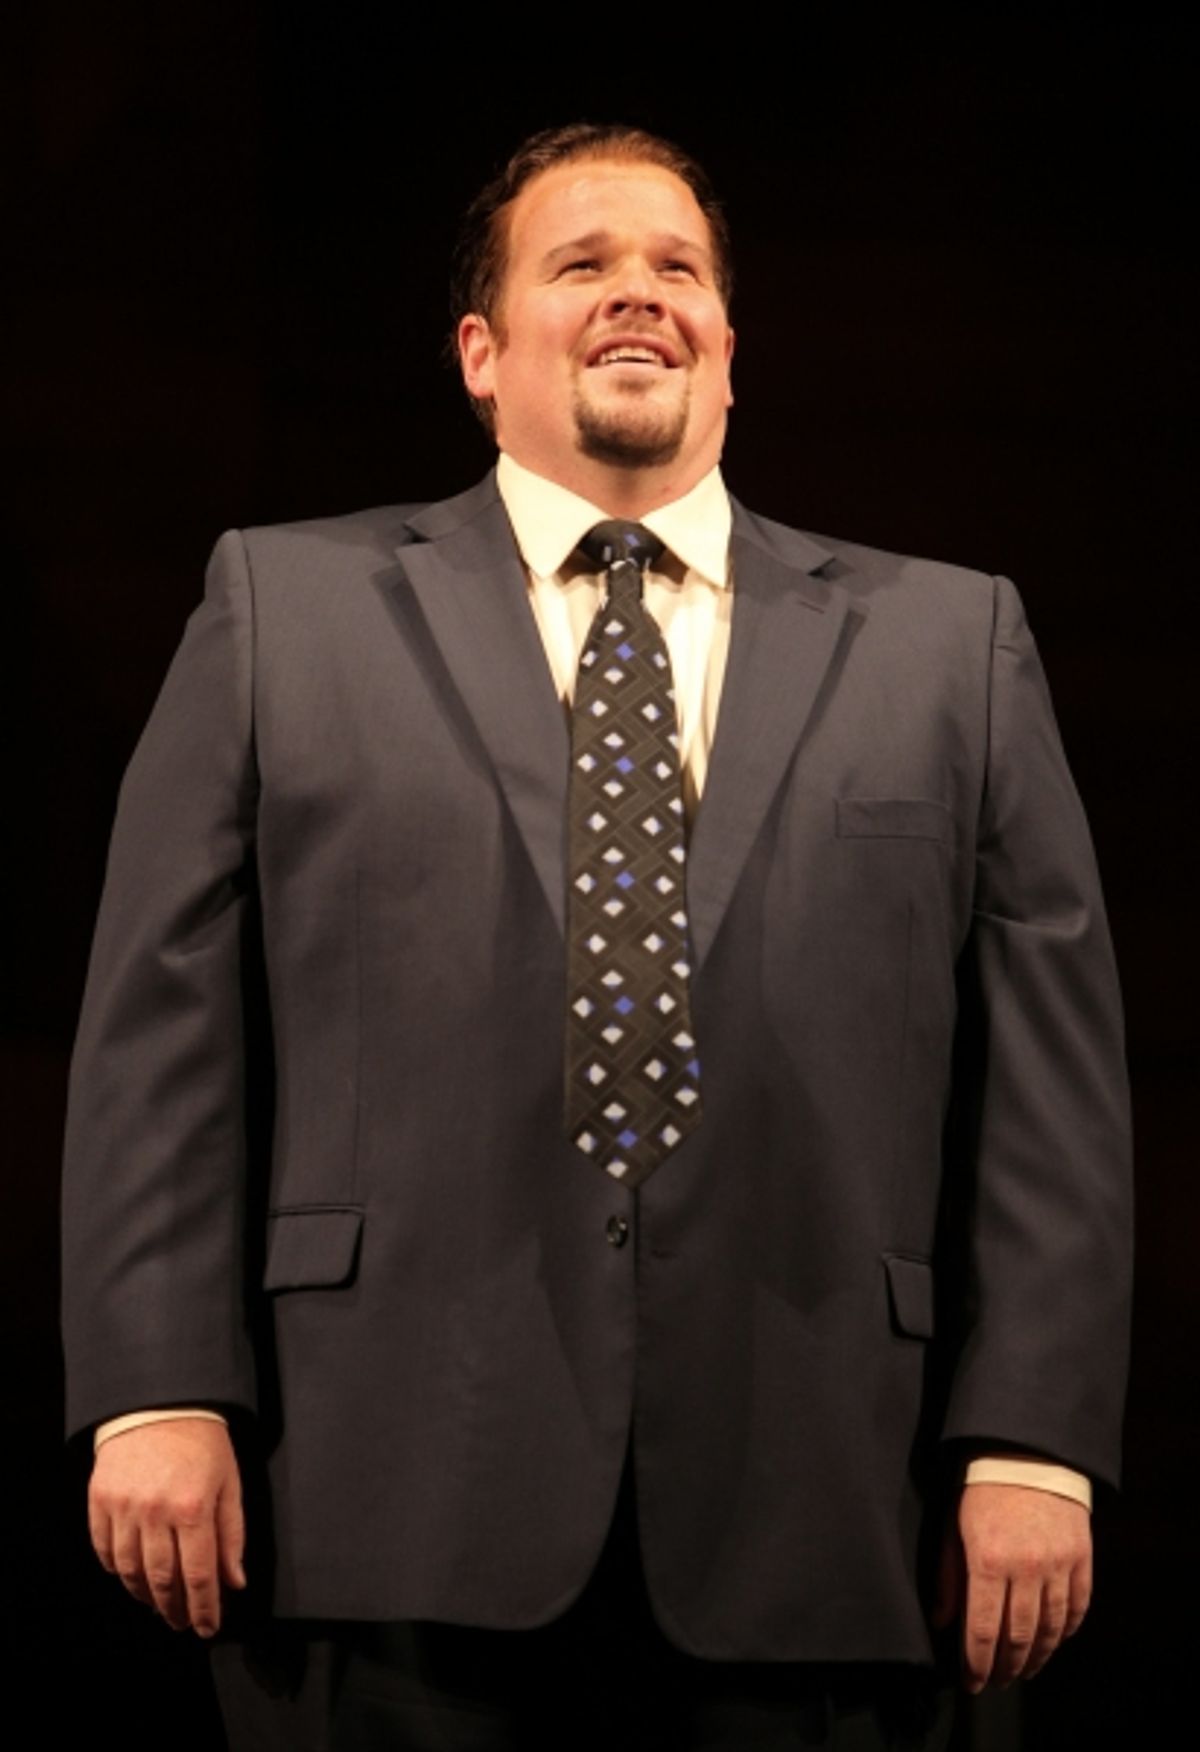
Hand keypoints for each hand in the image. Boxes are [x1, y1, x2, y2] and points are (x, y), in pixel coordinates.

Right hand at [88, 1419, 245, 1636]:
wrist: (159, 1401)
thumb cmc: (201, 1440)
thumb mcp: (229, 1481)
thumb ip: (232, 1534)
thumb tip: (234, 1582)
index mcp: (195, 1507)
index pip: (200, 1575)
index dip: (204, 1609)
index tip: (207, 1628)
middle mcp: (156, 1511)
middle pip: (163, 1580)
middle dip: (175, 1609)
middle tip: (182, 1623)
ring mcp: (124, 1507)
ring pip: (131, 1571)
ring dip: (146, 1595)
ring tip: (159, 1604)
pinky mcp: (101, 1500)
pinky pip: (105, 1550)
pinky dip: (118, 1570)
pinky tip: (133, 1576)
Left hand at [932, 1483, 1091, 1691]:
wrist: (1027, 1450)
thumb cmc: (982, 1487)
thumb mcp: (953, 1526)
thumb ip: (948, 1576)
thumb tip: (942, 1620)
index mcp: (988, 1561)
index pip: (982, 1631)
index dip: (977, 1664)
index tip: (972, 1682)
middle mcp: (1026, 1569)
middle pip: (1018, 1638)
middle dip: (1006, 1667)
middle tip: (998, 1681)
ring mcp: (1058, 1565)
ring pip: (1050, 1629)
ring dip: (1037, 1656)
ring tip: (1025, 1670)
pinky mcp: (1081, 1558)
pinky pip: (1077, 1607)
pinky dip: (1066, 1630)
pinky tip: (1054, 1640)